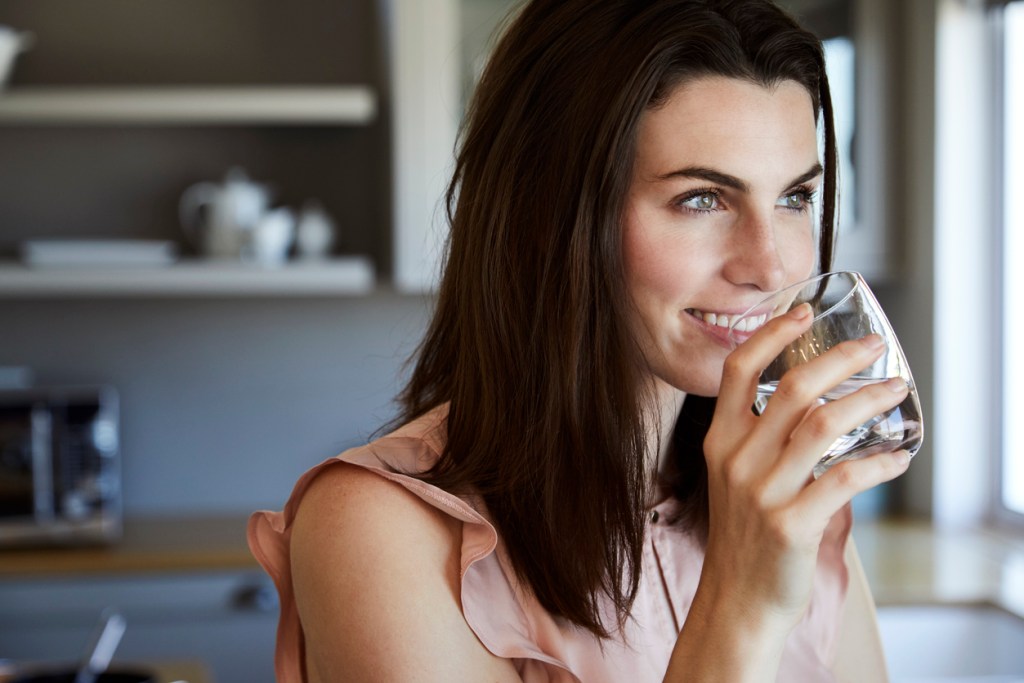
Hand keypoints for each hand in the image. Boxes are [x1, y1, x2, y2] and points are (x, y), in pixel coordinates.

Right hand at [701, 302, 909, 628]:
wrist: (737, 598)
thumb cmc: (744, 534)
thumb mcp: (733, 477)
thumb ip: (758, 438)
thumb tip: (815, 400)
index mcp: (720, 441)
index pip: (738, 370)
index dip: (772, 334)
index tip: (803, 312)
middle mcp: (737, 460)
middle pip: (793, 388)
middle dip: (841, 359)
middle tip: (874, 347)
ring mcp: (763, 492)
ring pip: (824, 425)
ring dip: (869, 401)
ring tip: (895, 391)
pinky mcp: (791, 523)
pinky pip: (846, 478)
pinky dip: (880, 462)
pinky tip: (898, 456)